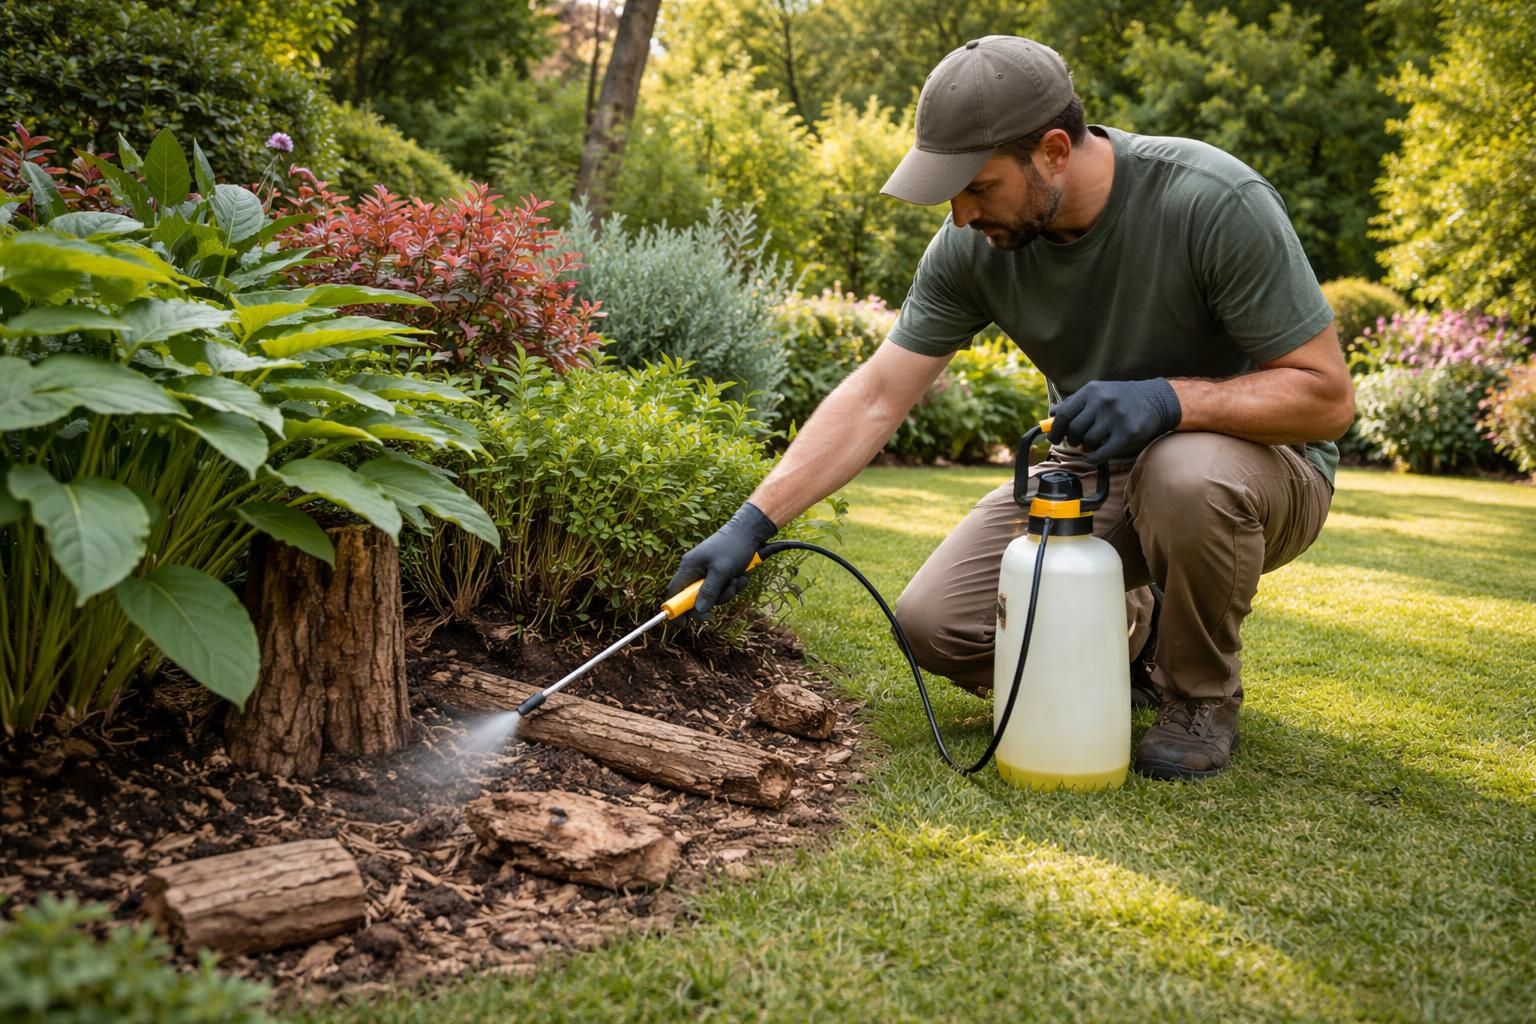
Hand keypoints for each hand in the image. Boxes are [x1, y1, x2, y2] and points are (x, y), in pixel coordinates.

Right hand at [666, 502, 777, 619]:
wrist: (750, 531)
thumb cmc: (733, 547)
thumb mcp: (721, 571)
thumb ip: (709, 592)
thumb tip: (699, 611)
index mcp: (689, 567)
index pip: (674, 592)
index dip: (677, 609)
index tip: (684, 624)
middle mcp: (695, 570)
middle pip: (696, 598)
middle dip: (715, 599)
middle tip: (728, 591)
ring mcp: (707, 572)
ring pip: (713, 595)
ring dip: (728, 592)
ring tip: (738, 578)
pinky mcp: (719, 573)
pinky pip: (723, 588)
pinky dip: (733, 585)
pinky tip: (742, 575)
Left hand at [1048, 378, 1181, 463]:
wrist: (1155, 399)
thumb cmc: (1121, 397)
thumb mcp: (1098, 392)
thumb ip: (1074, 403)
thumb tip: (1052, 414)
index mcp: (1091, 391)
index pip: (1064, 414)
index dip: (1055, 430)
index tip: (1054, 439)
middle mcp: (1103, 402)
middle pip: (1075, 429)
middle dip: (1072, 440)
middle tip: (1076, 442)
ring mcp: (1115, 417)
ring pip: (1088, 441)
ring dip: (1086, 447)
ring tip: (1091, 444)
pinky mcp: (1127, 433)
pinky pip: (1103, 452)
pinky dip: (1094, 459)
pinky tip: (1092, 459)